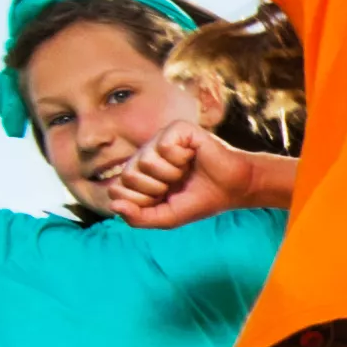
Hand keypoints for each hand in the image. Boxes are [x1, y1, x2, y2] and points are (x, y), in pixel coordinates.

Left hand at [114, 117, 276, 224]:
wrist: (233, 188)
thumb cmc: (200, 201)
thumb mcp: (165, 217)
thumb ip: (137, 217)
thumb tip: (113, 205)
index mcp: (141, 174)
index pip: (118, 188)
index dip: (140, 201)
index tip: (163, 200)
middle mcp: (147, 154)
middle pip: (128, 174)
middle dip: (155, 188)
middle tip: (176, 185)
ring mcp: (161, 139)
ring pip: (145, 160)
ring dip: (170, 174)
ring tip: (185, 171)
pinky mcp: (178, 129)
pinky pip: (163, 145)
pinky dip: (179, 159)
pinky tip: (192, 157)